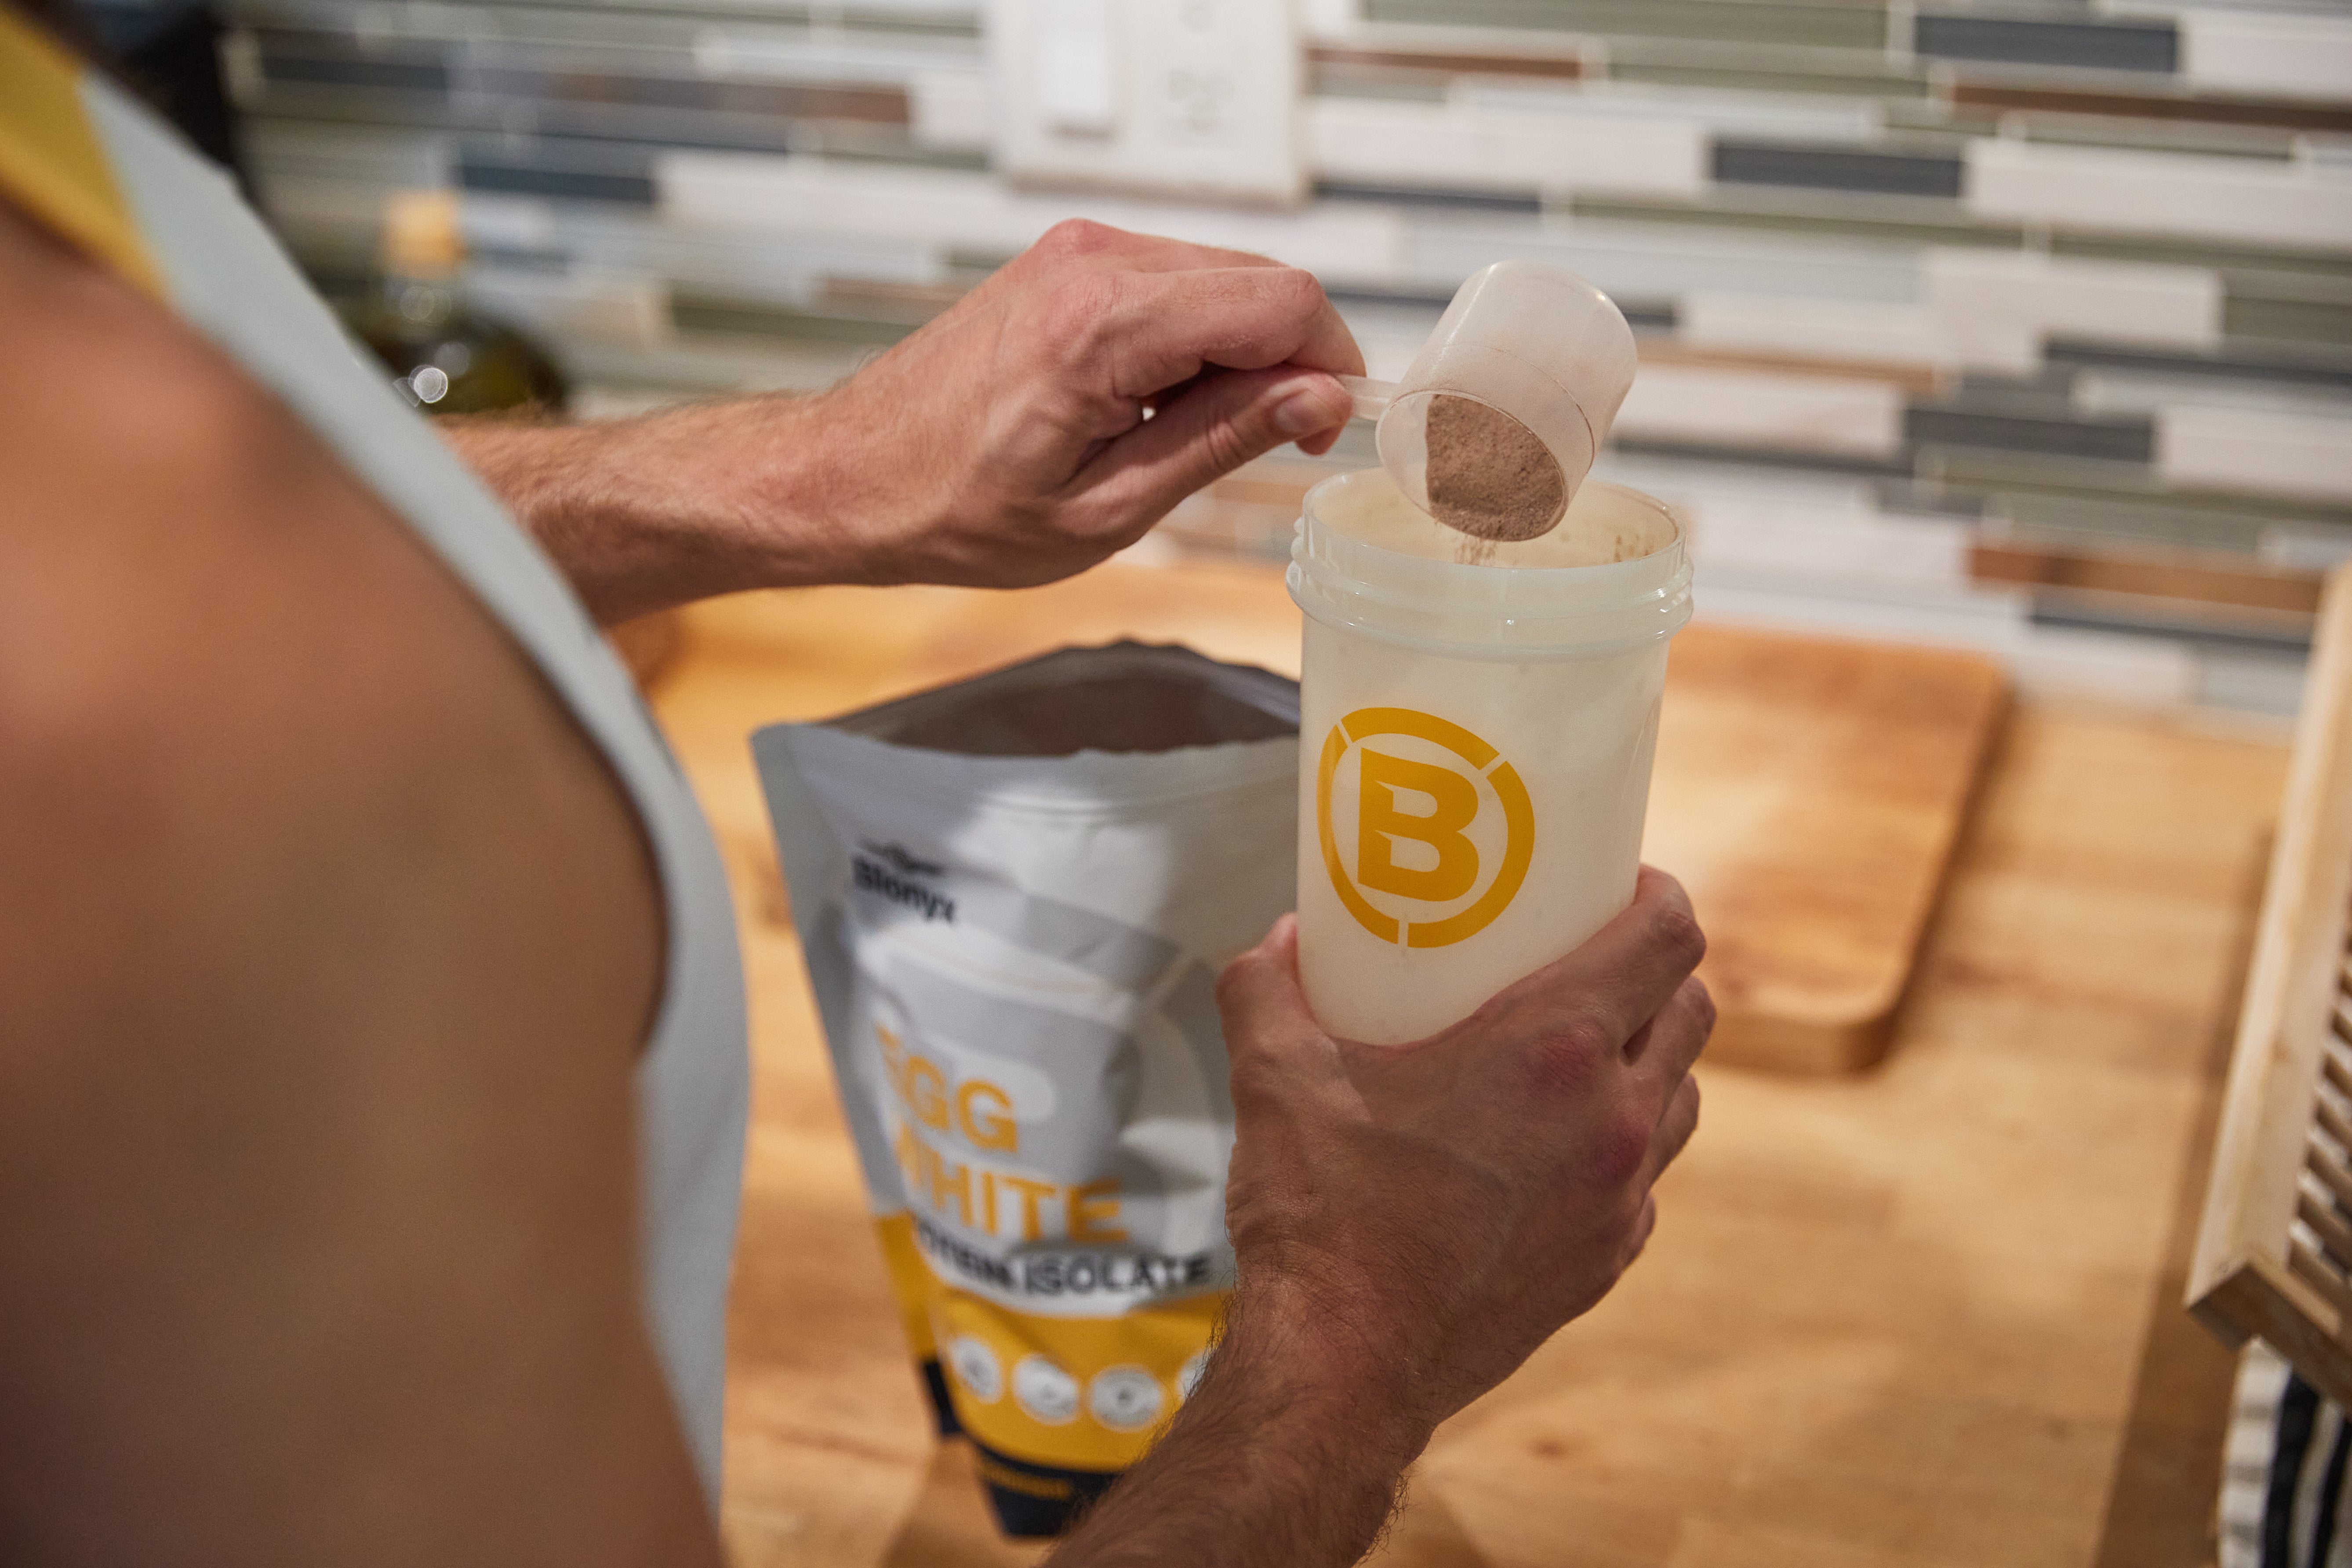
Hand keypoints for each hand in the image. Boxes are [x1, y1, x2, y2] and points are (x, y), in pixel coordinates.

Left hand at [768, 218, 1362, 587]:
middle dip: (1288, 360)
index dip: (1326, 365)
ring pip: (1223, 278)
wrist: (854, 474)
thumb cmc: (955, 508)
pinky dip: (1192, 338)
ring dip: (1237, 352)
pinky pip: (1174, 281)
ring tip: (1187, 431)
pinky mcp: (1067, 257)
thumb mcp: (1108, 507)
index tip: (1316, 431)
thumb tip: (1315, 397)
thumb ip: (1221, 439)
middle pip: (1261, 282)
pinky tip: (1153, 401)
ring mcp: (1077, 250)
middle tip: (1265, 443)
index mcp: (1103, 326)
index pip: (1280, 302)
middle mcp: (1092, 262)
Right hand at [1044, 869, 1710, 1566]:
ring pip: (1682, 1096)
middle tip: (1593, 958)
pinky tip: (1551, 1149)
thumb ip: (1268, 989)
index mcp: (1552, 1050)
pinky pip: (1644, 1180)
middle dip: (1656, 972)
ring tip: (1582, 1052)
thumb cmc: (1325, 1216)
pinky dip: (1619, 1147)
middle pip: (1691, 1009)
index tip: (1620, 881)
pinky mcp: (1609, 1259)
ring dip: (1649, 1060)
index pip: (1670, 938)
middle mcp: (1612, 1117)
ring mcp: (1621, 1196)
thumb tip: (1277, 942)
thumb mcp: (1276, 1076)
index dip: (1658, 894)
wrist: (1346, 1364)